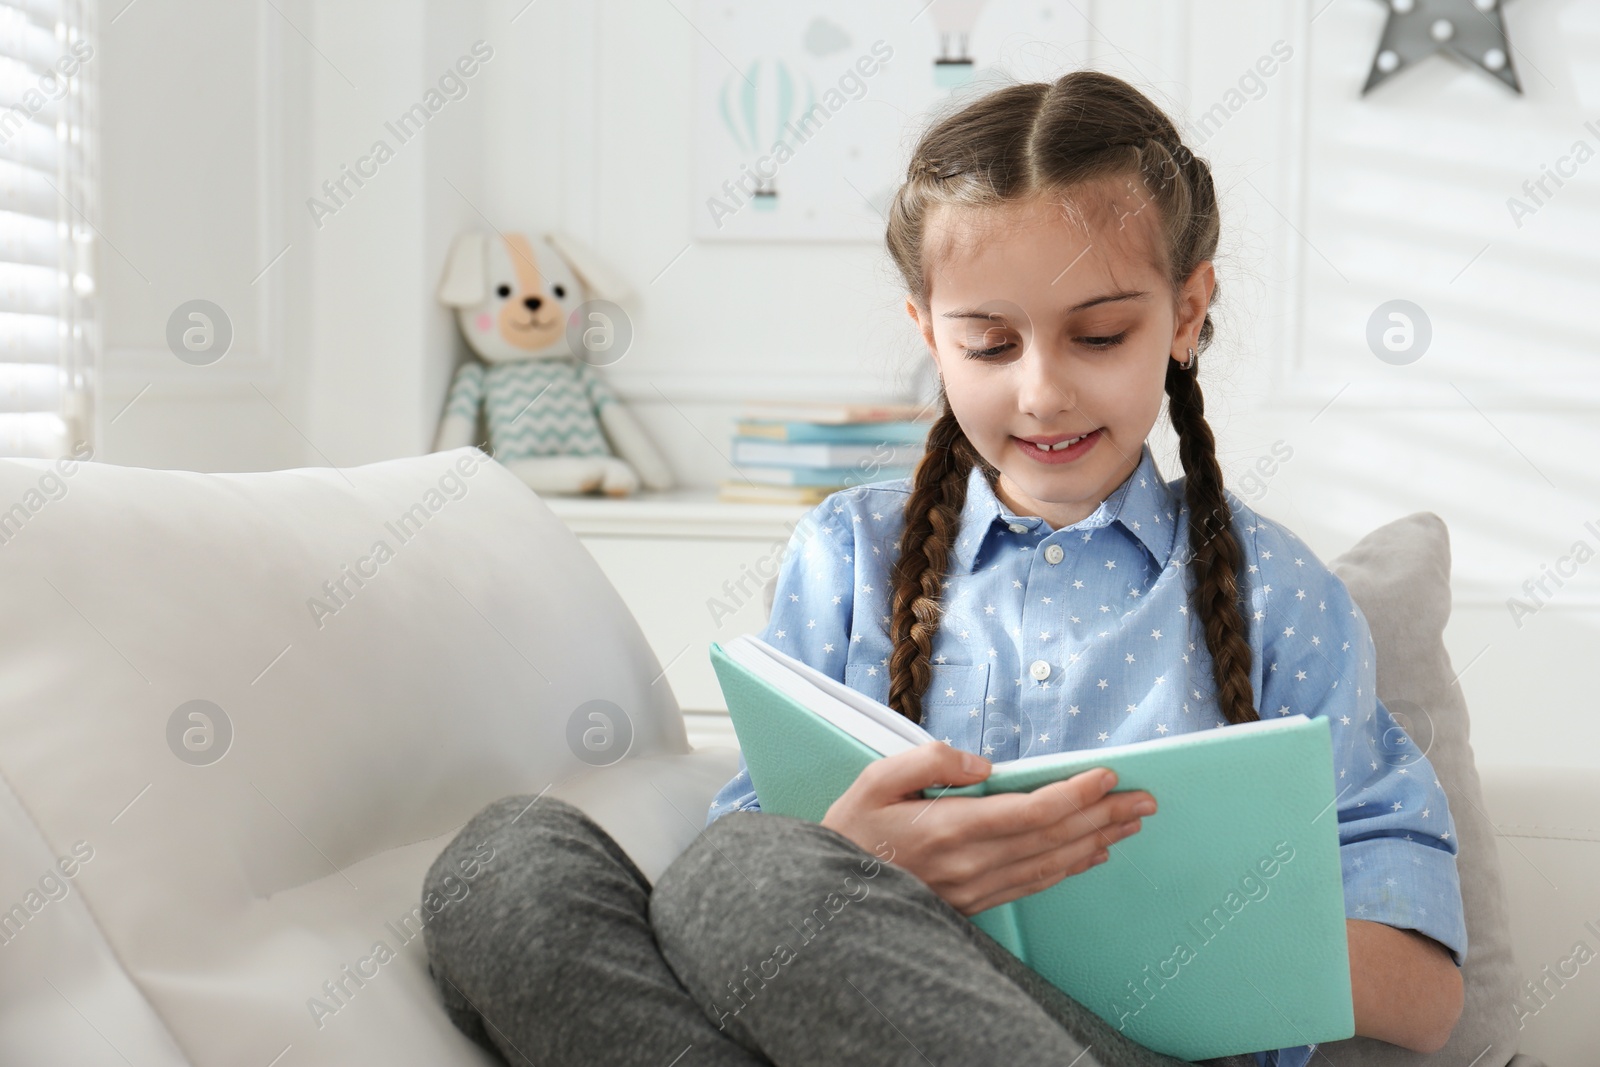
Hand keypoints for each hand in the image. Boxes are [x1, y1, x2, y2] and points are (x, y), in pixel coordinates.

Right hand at [820, 741, 1155, 915]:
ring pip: (1052, 863)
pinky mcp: (977, 901)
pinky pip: (1035, 884)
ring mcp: (978, 887)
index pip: (1032, 811)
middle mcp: (973, 862)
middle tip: (1146, 799)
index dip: (1076, 793)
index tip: (1108, 774)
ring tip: (1131, 822)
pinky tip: (1092, 854)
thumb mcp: (877, 778)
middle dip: (1105, 815)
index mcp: (950, 827)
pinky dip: (1070, 866)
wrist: (830, 899)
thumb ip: (932, 760)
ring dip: (1097, 841)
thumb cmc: (852, 829)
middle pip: (1055, 838)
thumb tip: (985, 764)